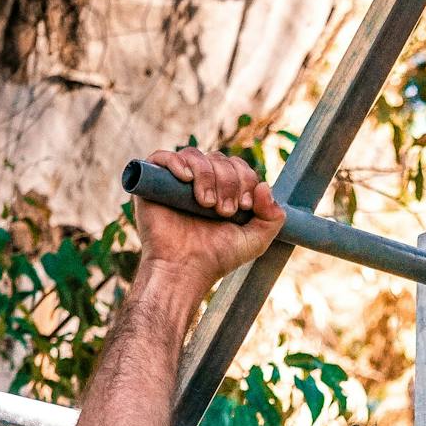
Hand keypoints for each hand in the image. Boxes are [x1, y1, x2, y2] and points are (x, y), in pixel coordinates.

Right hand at [133, 147, 284, 291]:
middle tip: (224, 211)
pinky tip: (186, 179)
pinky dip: (176, 162)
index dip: (246, 179)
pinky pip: (161, 157)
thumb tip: (265, 186)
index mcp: (224, 191)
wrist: (184, 270)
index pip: (238, 166)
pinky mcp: (153, 184)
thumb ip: (272, 217)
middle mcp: (201, 182)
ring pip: (195, 155)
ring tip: (206, 204)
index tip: (244, 206)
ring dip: (207, 176)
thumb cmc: (217, 257)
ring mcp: (176, 182)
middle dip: (228, 182)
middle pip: (219, 159)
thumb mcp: (256, 240)